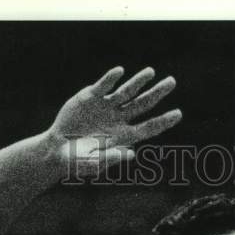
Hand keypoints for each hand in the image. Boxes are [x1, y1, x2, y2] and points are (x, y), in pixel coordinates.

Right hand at [44, 66, 181, 175]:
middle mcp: (118, 119)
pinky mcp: (90, 97)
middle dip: (157, 93)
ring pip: (126, 92)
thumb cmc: (77, 162)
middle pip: (143, 104)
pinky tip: (120, 72)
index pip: (148, 127)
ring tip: (151, 72)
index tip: (178, 114)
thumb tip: (131, 154)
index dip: (163, 121)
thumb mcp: (95, 163)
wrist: (56, 150)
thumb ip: (111, 159)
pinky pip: (103, 85)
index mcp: (124, 136)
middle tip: (172, 82)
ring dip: (138, 81)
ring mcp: (105, 107)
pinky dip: (111, 79)